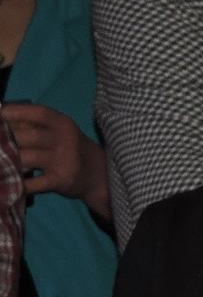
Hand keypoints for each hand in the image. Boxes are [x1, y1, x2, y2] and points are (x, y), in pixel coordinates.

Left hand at [3, 102, 110, 216]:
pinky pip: (32, 183)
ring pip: (25, 159)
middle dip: (4, 141)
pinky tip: (8, 183)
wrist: (98, 173)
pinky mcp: (61, 180)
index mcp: (62, 124)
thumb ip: (35, 126)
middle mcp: (64, 139)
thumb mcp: (60, 132)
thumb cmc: (70, 148)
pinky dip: (17, 184)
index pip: (39, 113)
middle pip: (27, 137)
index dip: (17, 112)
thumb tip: (2, 121)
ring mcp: (63, 160)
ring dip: (6, 162)